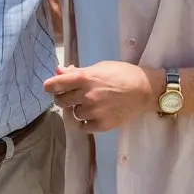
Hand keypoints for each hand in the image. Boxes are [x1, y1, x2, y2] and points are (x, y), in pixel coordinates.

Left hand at [43, 61, 160, 132]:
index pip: (58, 83)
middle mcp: (87, 95)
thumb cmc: (122, 73)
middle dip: (64, 97)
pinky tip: (95, 114)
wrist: (145, 90)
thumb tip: (59, 72)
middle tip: (72, 96)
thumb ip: (78, 71)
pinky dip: (86, 121)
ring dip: (78, 109)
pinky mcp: (101, 125)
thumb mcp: (100, 67)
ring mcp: (94, 112)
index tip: (48, 87)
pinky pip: (83, 126)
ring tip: (91, 104)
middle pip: (61, 101)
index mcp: (86, 77)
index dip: (50, 85)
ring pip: (73, 114)